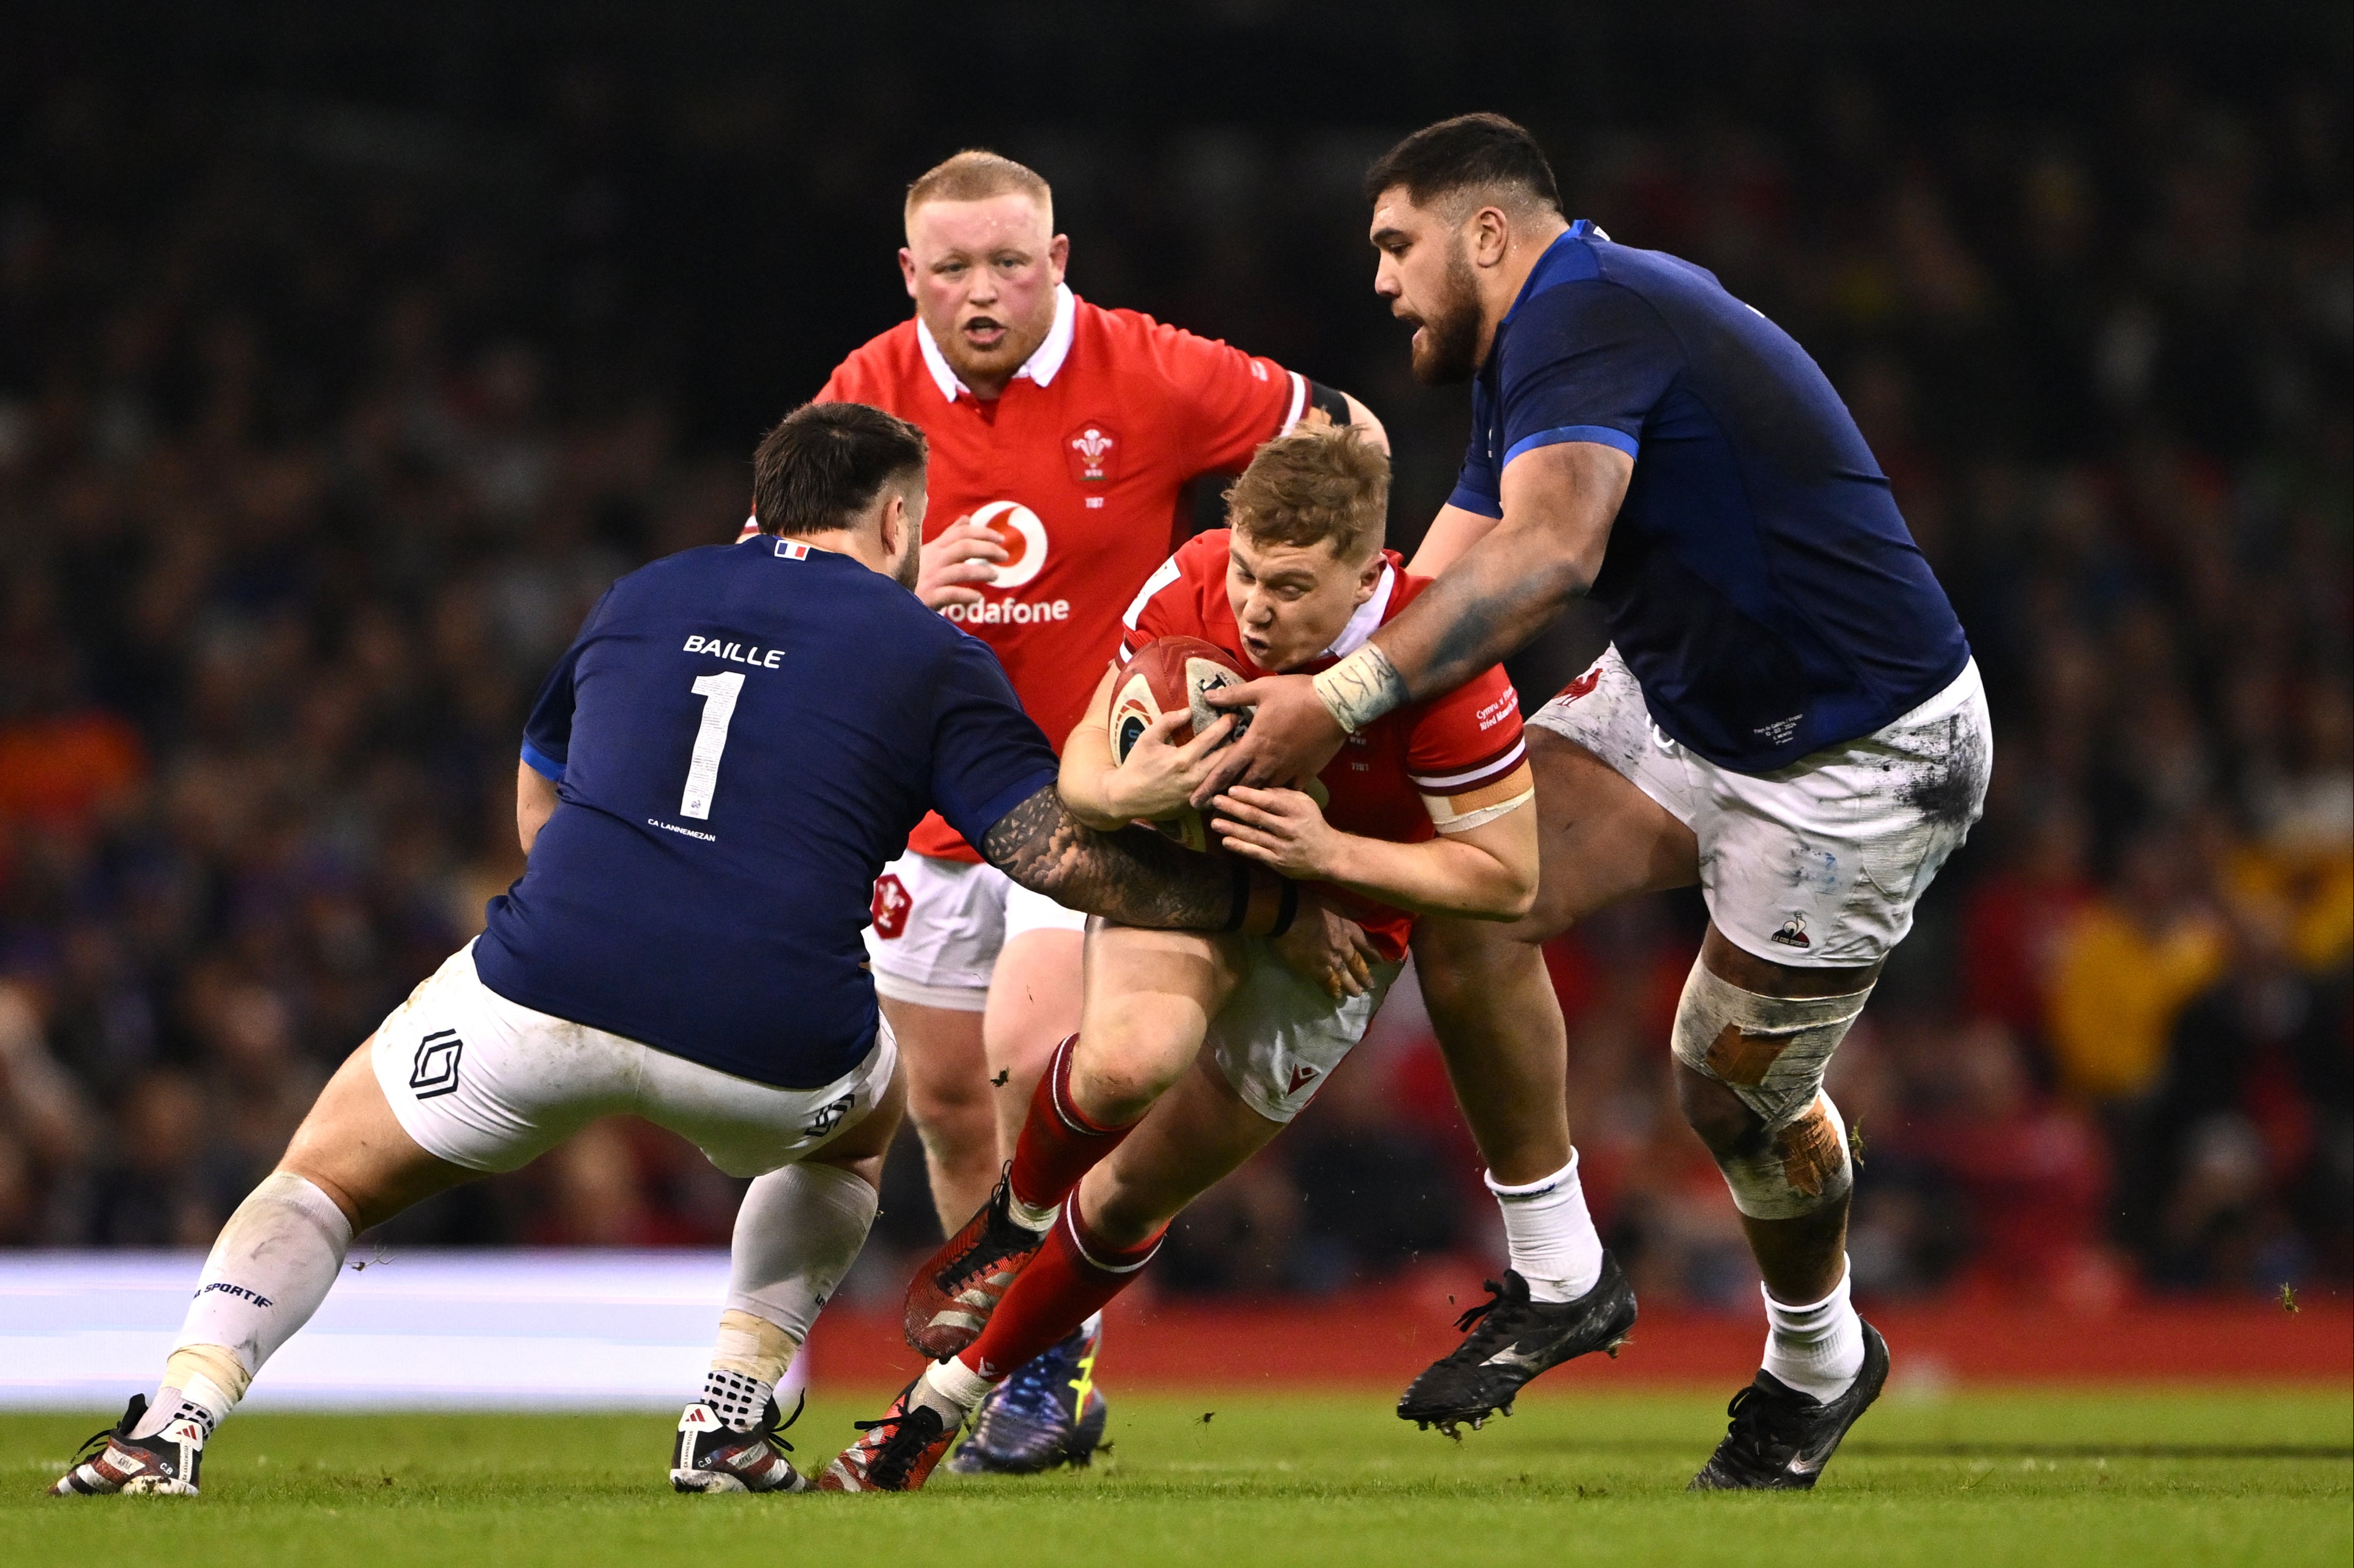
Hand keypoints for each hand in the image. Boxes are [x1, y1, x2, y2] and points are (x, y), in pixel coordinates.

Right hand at [915, 516, 1008, 608]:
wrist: (892, 601)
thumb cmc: (912, 575)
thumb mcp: (929, 551)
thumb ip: (948, 536)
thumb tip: (966, 518)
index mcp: (934, 548)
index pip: (961, 533)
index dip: (983, 533)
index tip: (1001, 538)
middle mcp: (932, 560)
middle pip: (964, 547)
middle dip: (987, 549)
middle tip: (1004, 555)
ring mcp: (930, 579)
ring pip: (961, 570)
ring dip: (982, 572)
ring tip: (994, 576)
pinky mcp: (927, 598)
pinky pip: (951, 595)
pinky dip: (967, 596)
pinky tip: (977, 597)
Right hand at [1103, 708, 1236, 822]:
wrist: (1126, 798)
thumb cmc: (1136, 765)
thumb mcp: (1147, 739)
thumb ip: (1167, 722)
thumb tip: (1189, 711)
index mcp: (1183, 759)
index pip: (1211, 739)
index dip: (1225, 725)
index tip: (1235, 715)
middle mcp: (1194, 778)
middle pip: (1226, 759)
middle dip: (1240, 744)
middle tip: (1251, 732)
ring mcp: (1197, 794)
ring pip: (1226, 778)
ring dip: (1237, 764)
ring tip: (1248, 751)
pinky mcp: (1196, 806)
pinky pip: (1218, 792)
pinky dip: (1228, 783)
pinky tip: (1236, 774)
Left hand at [1191, 674, 1347, 805]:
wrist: (1336, 702)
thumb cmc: (1297, 693)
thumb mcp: (1261, 689)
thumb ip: (1233, 696)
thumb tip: (1208, 696)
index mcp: (1254, 743)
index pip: (1225, 770)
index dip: (1208, 788)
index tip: (1195, 803)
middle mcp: (1268, 762)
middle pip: (1242, 788)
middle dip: (1227, 800)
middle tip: (1213, 809)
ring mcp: (1289, 769)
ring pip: (1265, 793)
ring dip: (1251, 801)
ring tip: (1240, 809)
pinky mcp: (1307, 772)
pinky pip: (1291, 792)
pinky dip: (1280, 799)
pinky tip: (1274, 804)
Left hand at [1210, 785, 1347, 880]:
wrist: (1327, 855)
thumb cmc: (1312, 823)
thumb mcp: (1304, 803)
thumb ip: (1282, 794)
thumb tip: (1258, 785)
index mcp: (1295, 810)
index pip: (1268, 800)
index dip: (1248, 795)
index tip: (1230, 789)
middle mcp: (1289, 828)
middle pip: (1257, 816)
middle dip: (1234, 808)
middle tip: (1216, 801)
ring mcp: (1282, 846)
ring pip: (1253, 835)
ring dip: (1232, 828)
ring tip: (1214, 822)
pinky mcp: (1278, 861)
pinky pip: (1255, 853)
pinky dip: (1240, 847)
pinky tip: (1226, 841)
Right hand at [1270, 890, 1383, 1000]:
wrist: (1286, 912)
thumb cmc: (1306, 901)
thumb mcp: (1334, 901)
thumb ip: (1350, 909)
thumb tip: (1367, 910)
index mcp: (1346, 927)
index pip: (1365, 942)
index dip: (1374, 952)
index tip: (1382, 961)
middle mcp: (1342, 945)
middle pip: (1357, 962)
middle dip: (1364, 974)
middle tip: (1371, 985)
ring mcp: (1329, 959)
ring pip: (1344, 976)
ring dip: (1351, 985)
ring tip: (1357, 993)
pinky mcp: (1315, 968)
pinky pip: (1327, 983)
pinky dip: (1332, 990)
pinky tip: (1335, 996)